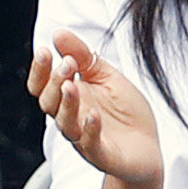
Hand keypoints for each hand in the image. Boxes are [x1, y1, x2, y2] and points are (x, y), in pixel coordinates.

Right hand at [27, 30, 162, 183]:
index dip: (39, 70)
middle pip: (48, 103)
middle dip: (54, 81)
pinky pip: (90, 145)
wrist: (148, 146)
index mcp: (70, 99)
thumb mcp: (107, 77)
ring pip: (64, 124)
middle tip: (68, 64)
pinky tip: (94, 116)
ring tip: (71, 86)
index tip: (45, 51)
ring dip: (67, 104)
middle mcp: (72, 118)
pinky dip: (89, 130)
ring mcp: (85, 138)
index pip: (41, 86)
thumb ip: (84, 57)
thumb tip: (59, 34)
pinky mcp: (103, 154)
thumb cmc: (126, 112)